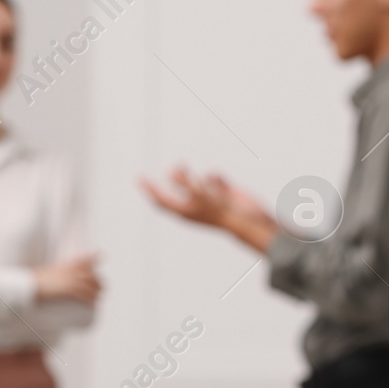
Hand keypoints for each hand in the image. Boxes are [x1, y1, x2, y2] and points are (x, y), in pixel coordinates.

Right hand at [33, 254, 101, 303]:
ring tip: (97, 299)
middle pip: (91, 275)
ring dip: (96, 293)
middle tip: (99, 289)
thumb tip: (48, 279)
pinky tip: (93, 304)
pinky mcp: (69, 290)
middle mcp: (70, 271)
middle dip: (98, 282)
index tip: (100, 256)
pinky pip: (85, 295)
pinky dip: (90, 299)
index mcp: (65, 265)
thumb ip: (49, 274)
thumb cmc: (31, 281)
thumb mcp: (43, 273)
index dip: (93, 257)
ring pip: (90, 286)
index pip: (83, 259)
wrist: (27, 286)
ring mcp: (70, 280)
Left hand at [140, 167, 276, 251]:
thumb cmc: (222, 212)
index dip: (149, 190)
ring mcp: (210, 198)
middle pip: (175, 191)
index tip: (138, 177)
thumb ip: (184, 182)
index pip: (161, 201)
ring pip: (194, 182)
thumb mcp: (199, 196)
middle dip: (172, 177)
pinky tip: (216, 182)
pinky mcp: (223, 191)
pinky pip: (212, 178)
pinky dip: (213, 176)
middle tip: (175, 167)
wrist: (249, 221)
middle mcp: (196, 205)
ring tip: (182, 166)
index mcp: (185, 212)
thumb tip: (172, 171)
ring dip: (188, 174)